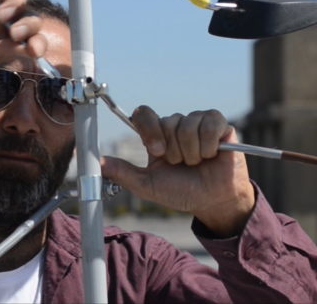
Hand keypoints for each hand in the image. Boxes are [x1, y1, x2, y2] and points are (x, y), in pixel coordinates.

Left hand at [100, 107, 255, 237]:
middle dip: (175, 151)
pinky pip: (209, 124)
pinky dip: (209, 146)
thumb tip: (97, 163)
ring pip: (188, 125)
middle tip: (183, 164)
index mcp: (156, 135)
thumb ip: (123, 172)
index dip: (149, 129)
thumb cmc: (181, 192)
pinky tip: (213, 155)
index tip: (157, 152)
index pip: (143, 114)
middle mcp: (176, 124)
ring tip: (198, 162)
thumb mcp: (148, 185)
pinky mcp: (219, 124)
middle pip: (167, 123)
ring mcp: (197, 122)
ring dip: (192, 152)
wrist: (212, 201)